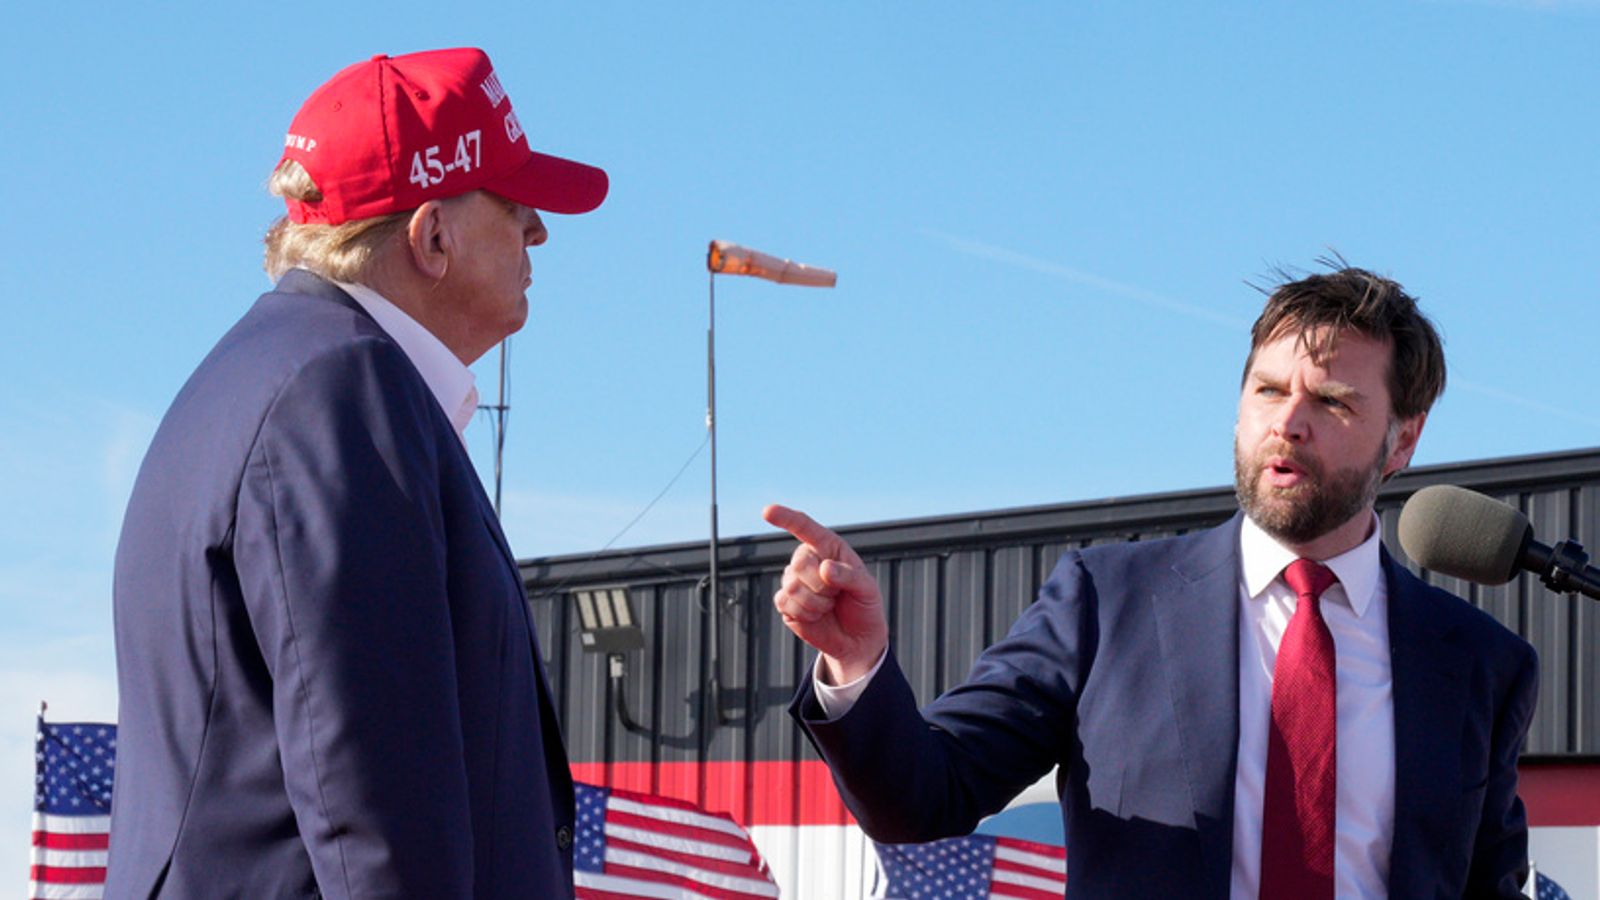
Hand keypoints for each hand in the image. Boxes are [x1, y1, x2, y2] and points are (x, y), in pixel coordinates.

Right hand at [763, 503, 887, 683]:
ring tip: (829, 605)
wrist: (857, 639)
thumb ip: (849, 576)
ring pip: (792, 586)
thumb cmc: (864, 606)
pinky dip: (806, 613)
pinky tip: (817, 615)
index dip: (786, 518)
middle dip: (822, 584)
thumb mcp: (867, 588)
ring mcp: (794, 582)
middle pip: (799, 562)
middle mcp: (808, 561)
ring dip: (816, 602)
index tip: (768, 511)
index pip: (805, 527)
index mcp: (828, 548)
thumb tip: (824, 568)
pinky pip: (785, 603)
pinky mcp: (785, 603)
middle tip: (837, 593)